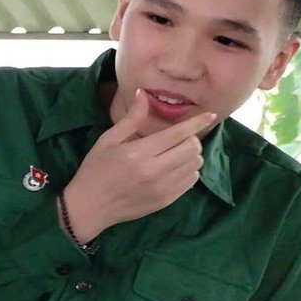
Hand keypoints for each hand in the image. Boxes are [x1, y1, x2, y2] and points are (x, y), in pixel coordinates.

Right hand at [62, 90, 216, 242]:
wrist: (89, 207)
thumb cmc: (95, 170)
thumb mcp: (108, 140)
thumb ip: (131, 119)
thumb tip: (143, 94)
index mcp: (139, 153)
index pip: (178, 134)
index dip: (197, 123)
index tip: (211, 115)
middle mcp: (155, 171)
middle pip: (192, 149)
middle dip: (191, 139)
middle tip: (179, 138)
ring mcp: (163, 188)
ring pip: (195, 165)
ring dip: (191, 155)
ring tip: (176, 153)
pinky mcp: (166, 200)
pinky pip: (191, 181)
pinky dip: (189, 171)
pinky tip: (174, 168)